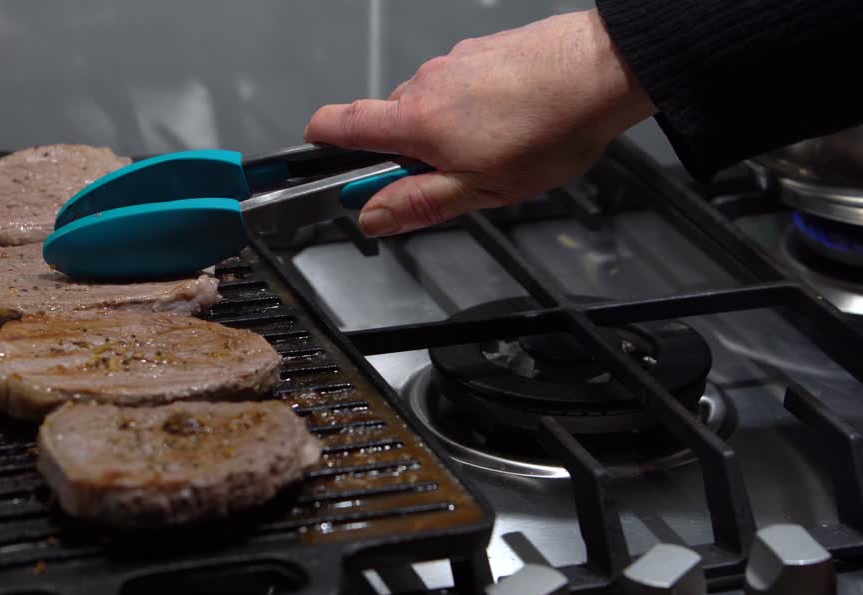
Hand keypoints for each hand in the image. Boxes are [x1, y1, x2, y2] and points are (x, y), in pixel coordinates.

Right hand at [305, 9, 654, 235]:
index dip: (319, 142)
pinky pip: (462, 87)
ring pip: (430, 106)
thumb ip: (419, 203)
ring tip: (495, 153)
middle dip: (406, 155)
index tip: (316, 157)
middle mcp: (426, 83)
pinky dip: (474, 109)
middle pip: (389, 123)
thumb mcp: (480, 189)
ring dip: (446, 133)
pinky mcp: (484, 51)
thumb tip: (372, 217)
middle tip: (445, 183)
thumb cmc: (549, 128)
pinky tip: (512, 125)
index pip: (339, 125)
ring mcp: (456, 62)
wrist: (603, 70)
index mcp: (415, 121)